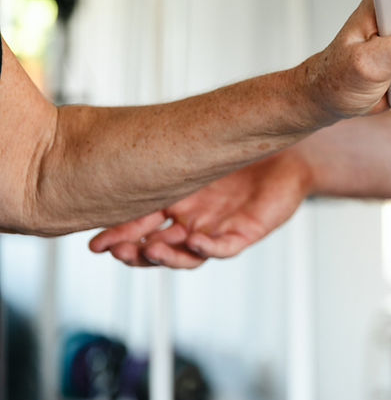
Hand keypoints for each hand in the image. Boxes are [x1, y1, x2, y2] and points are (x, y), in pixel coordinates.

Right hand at [88, 150, 309, 267]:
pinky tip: (194, 240)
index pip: (140, 228)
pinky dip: (208, 247)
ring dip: (166, 256)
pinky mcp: (244, 233)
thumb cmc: (243, 152)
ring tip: (148, 251)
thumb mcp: (198, 153)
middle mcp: (192, 222)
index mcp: (176, 204)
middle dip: (134, 252)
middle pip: (158, 247)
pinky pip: (224, 247)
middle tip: (114, 251)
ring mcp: (216, 230)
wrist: (287, 153)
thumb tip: (122, 143)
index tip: (94, 244)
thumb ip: (167, 155)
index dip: (117, 237)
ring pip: (187, 255)